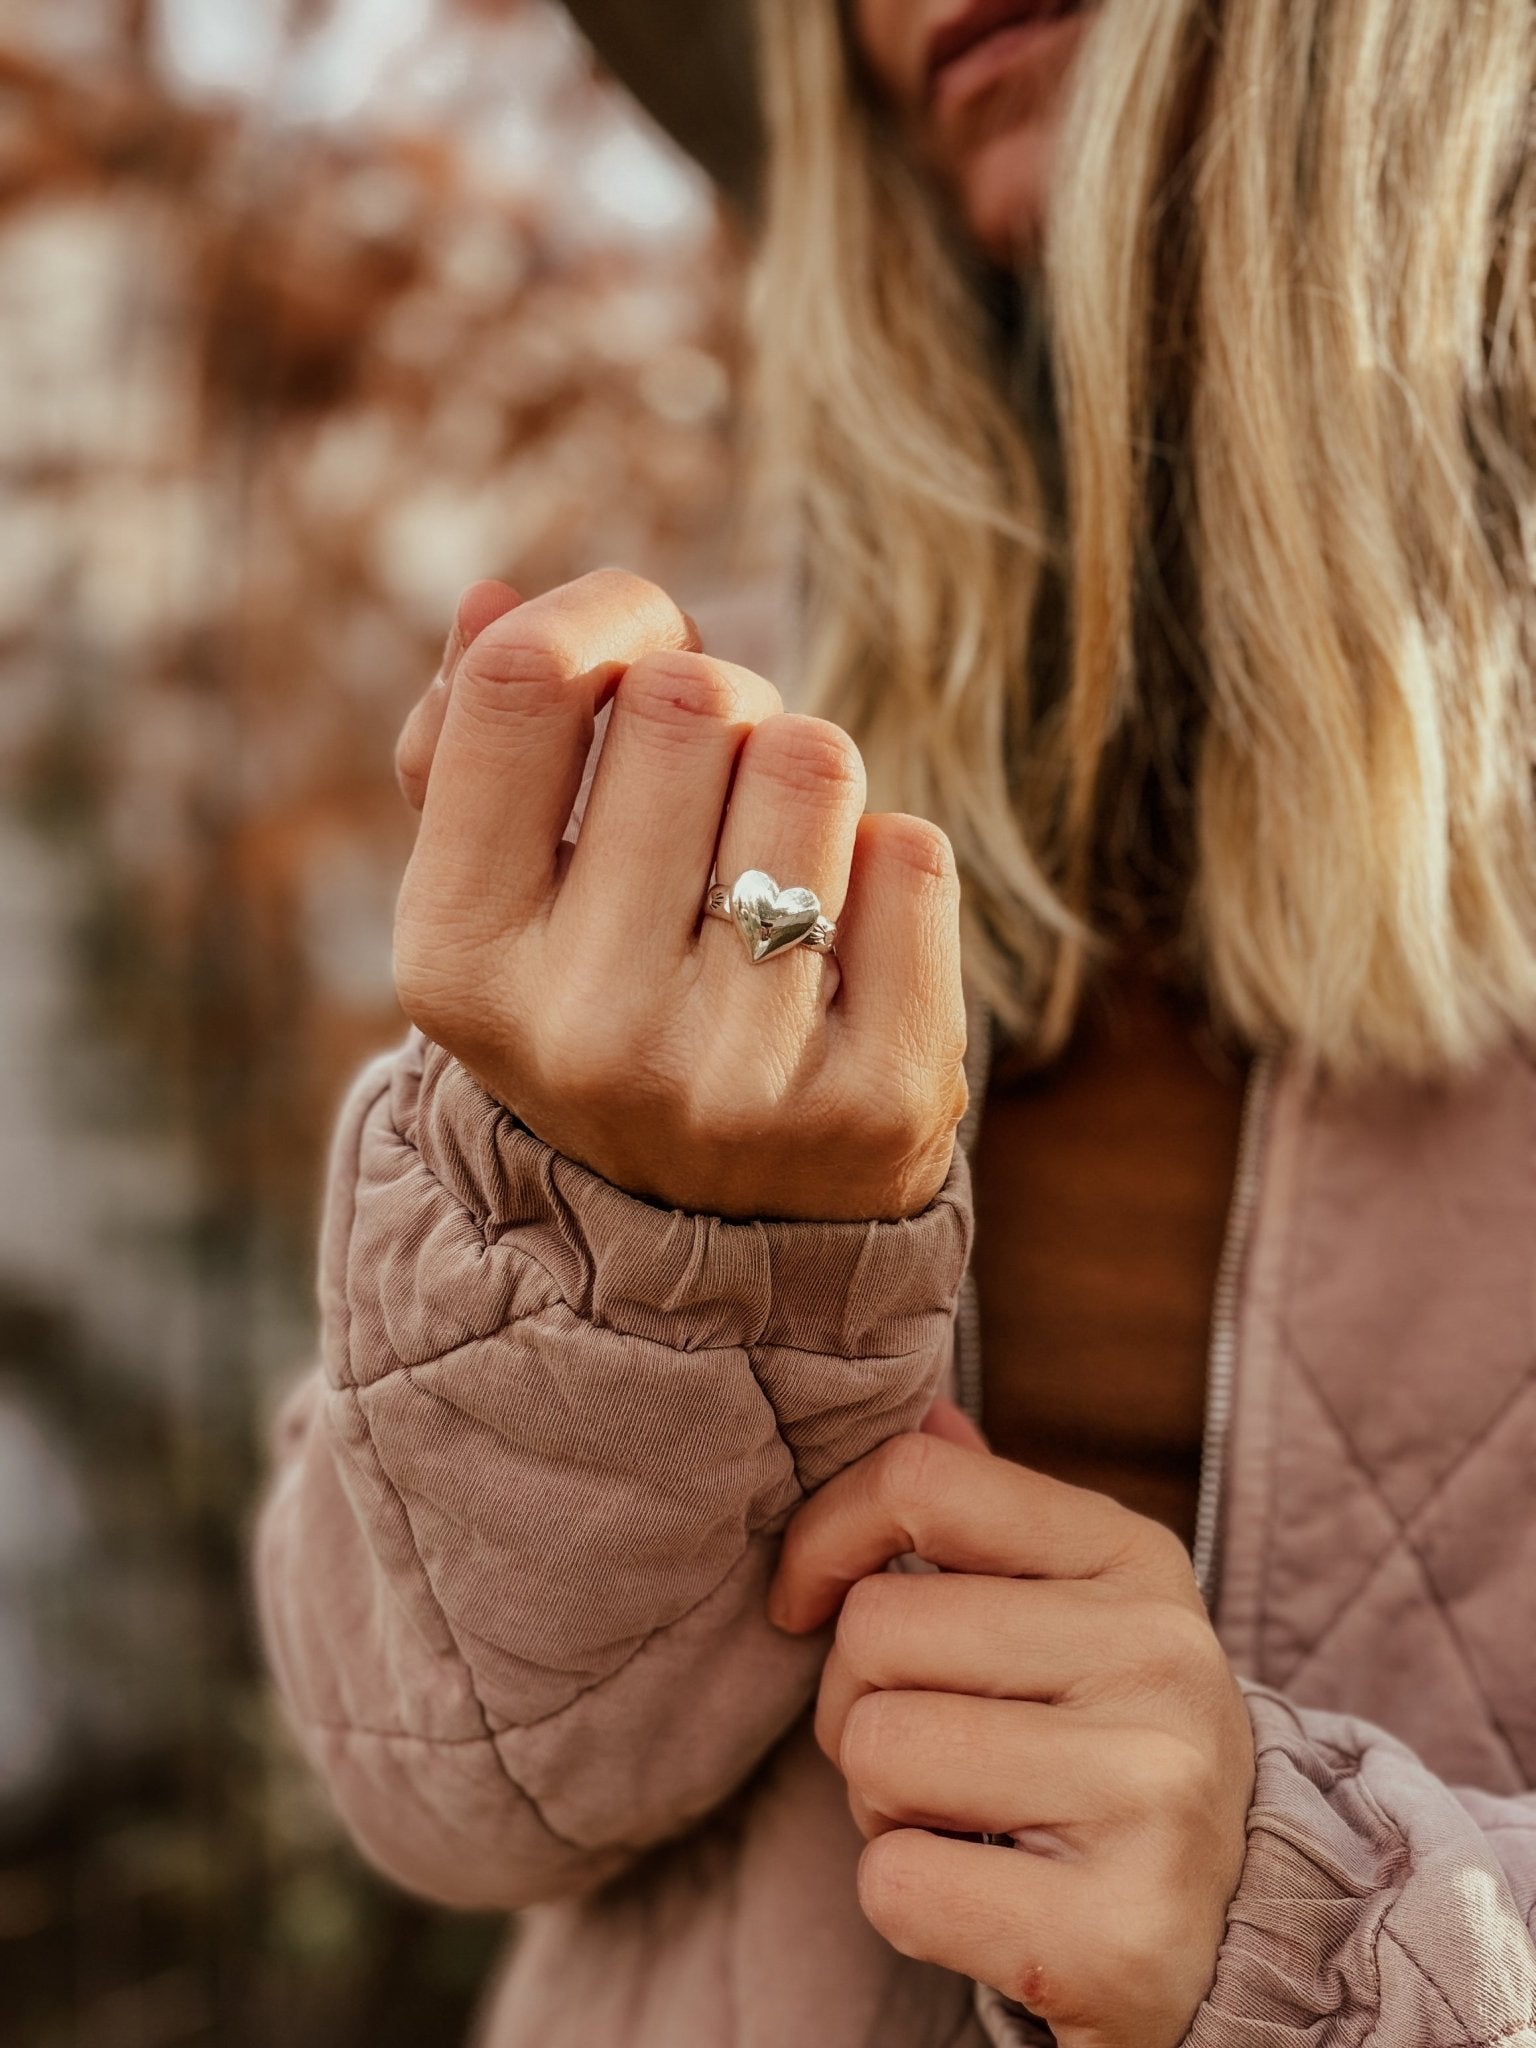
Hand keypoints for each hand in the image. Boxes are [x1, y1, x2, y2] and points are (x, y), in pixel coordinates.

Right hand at [390, 572, 967, 1219]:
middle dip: (722, 704)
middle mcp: (585, 1033)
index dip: (602, 613)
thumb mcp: (497, 903)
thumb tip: (491, 596)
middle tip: (719, 784)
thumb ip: (469, 748)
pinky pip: (915, 856)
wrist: (711, 1235)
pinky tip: (845, 947)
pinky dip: (888, 868)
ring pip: (815, 760)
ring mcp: (737, 1079)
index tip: (642, 642)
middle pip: (692, 699)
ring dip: (807, 779)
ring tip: (776, 865)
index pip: (523, 680)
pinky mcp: (877, 1103)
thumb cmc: (598, 1010)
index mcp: (459, 964)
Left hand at [768, 1434, 1254, 2046]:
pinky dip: (910, 1900)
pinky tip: (989, 1899)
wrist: (1235, 1931)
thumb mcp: (1076, 1610)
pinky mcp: (1117, 1934)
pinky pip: (896, 1884)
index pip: (920, 1481)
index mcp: (1134, 1558)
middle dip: (859, 1703)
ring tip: (968, 1820)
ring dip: (882, 1807)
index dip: (824, 1537)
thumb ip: (992, 1516)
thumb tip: (924, 1411)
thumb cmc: (1106, 1745)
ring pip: (878, 1752)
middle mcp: (1158, 1658)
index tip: (806, 1602)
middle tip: (931, 1752)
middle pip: (875, 1630)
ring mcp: (1151, 1795)